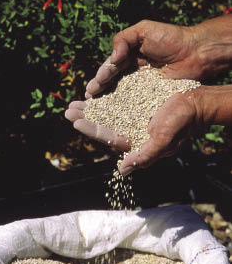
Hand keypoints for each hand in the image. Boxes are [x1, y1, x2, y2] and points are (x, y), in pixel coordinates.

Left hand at [65, 89, 199, 175]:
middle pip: (103, 126)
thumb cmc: (183, 122)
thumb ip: (145, 155)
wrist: (195, 103)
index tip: (76, 121)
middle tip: (68, 110)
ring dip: (90, 109)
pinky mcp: (136, 104)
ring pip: (106, 114)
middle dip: (85, 118)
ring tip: (74, 103)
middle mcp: (131, 131)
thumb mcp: (165, 140)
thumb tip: (122, 170)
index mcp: (136, 143)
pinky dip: (103, 98)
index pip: (109, 137)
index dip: (92, 129)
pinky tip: (92, 93)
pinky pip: (116, 102)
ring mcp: (133, 117)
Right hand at [85, 16, 231, 98]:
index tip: (92, 86)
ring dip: (107, 101)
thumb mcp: (143, 31)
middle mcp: (132, 72)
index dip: (100, 77)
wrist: (195, 51)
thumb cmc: (170, 38)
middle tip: (88, 99)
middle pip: (112, 83)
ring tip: (96, 107)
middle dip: (99, 90)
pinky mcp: (151, 96)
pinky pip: (136, 102)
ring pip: (120, 94)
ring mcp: (141, 85)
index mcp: (128, 56)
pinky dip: (124, 108)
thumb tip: (111, 59)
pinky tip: (115, 115)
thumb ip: (123, 40)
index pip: (110, 68)